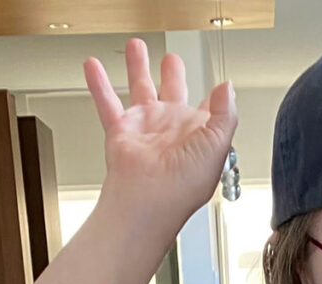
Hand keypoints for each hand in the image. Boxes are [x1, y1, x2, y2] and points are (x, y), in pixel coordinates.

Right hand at [84, 38, 237, 222]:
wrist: (148, 200)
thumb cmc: (184, 185)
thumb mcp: (218, 145)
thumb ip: (225, 113)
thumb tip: (228, 87)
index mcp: (198, 135)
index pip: (207, 112)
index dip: (214, 100)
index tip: (217, 85)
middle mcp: (171, 130)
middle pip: (171, 91)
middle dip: (172, 73)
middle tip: (171, 58)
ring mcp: (145, 129)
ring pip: (140, 88)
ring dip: (137, 66)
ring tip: (136, 46)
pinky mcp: (121, 130)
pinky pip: (108, 101)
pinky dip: (99, 83)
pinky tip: (94, 66)